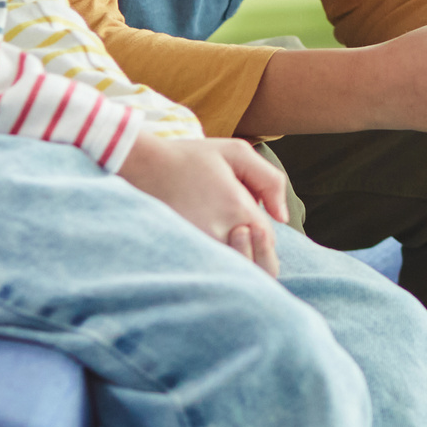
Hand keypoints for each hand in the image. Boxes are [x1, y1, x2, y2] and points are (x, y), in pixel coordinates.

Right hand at [118, 134, 288, 275]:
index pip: (267, 240)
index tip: (248, 221)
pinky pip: (210, 272)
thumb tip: (282, 217)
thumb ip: (270, 181)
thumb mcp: (237, 152)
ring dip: (236, 264)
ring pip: (233, 274)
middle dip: (257, 258)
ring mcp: (199, 245)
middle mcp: (219, 232)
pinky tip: (210, 247)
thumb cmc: (192, 157)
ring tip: (223, 241)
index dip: (263, 235)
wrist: (145, 164)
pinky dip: (216, 267)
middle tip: (239, 235)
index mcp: (237, 208)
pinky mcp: (182, 252)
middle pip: (255, 269)